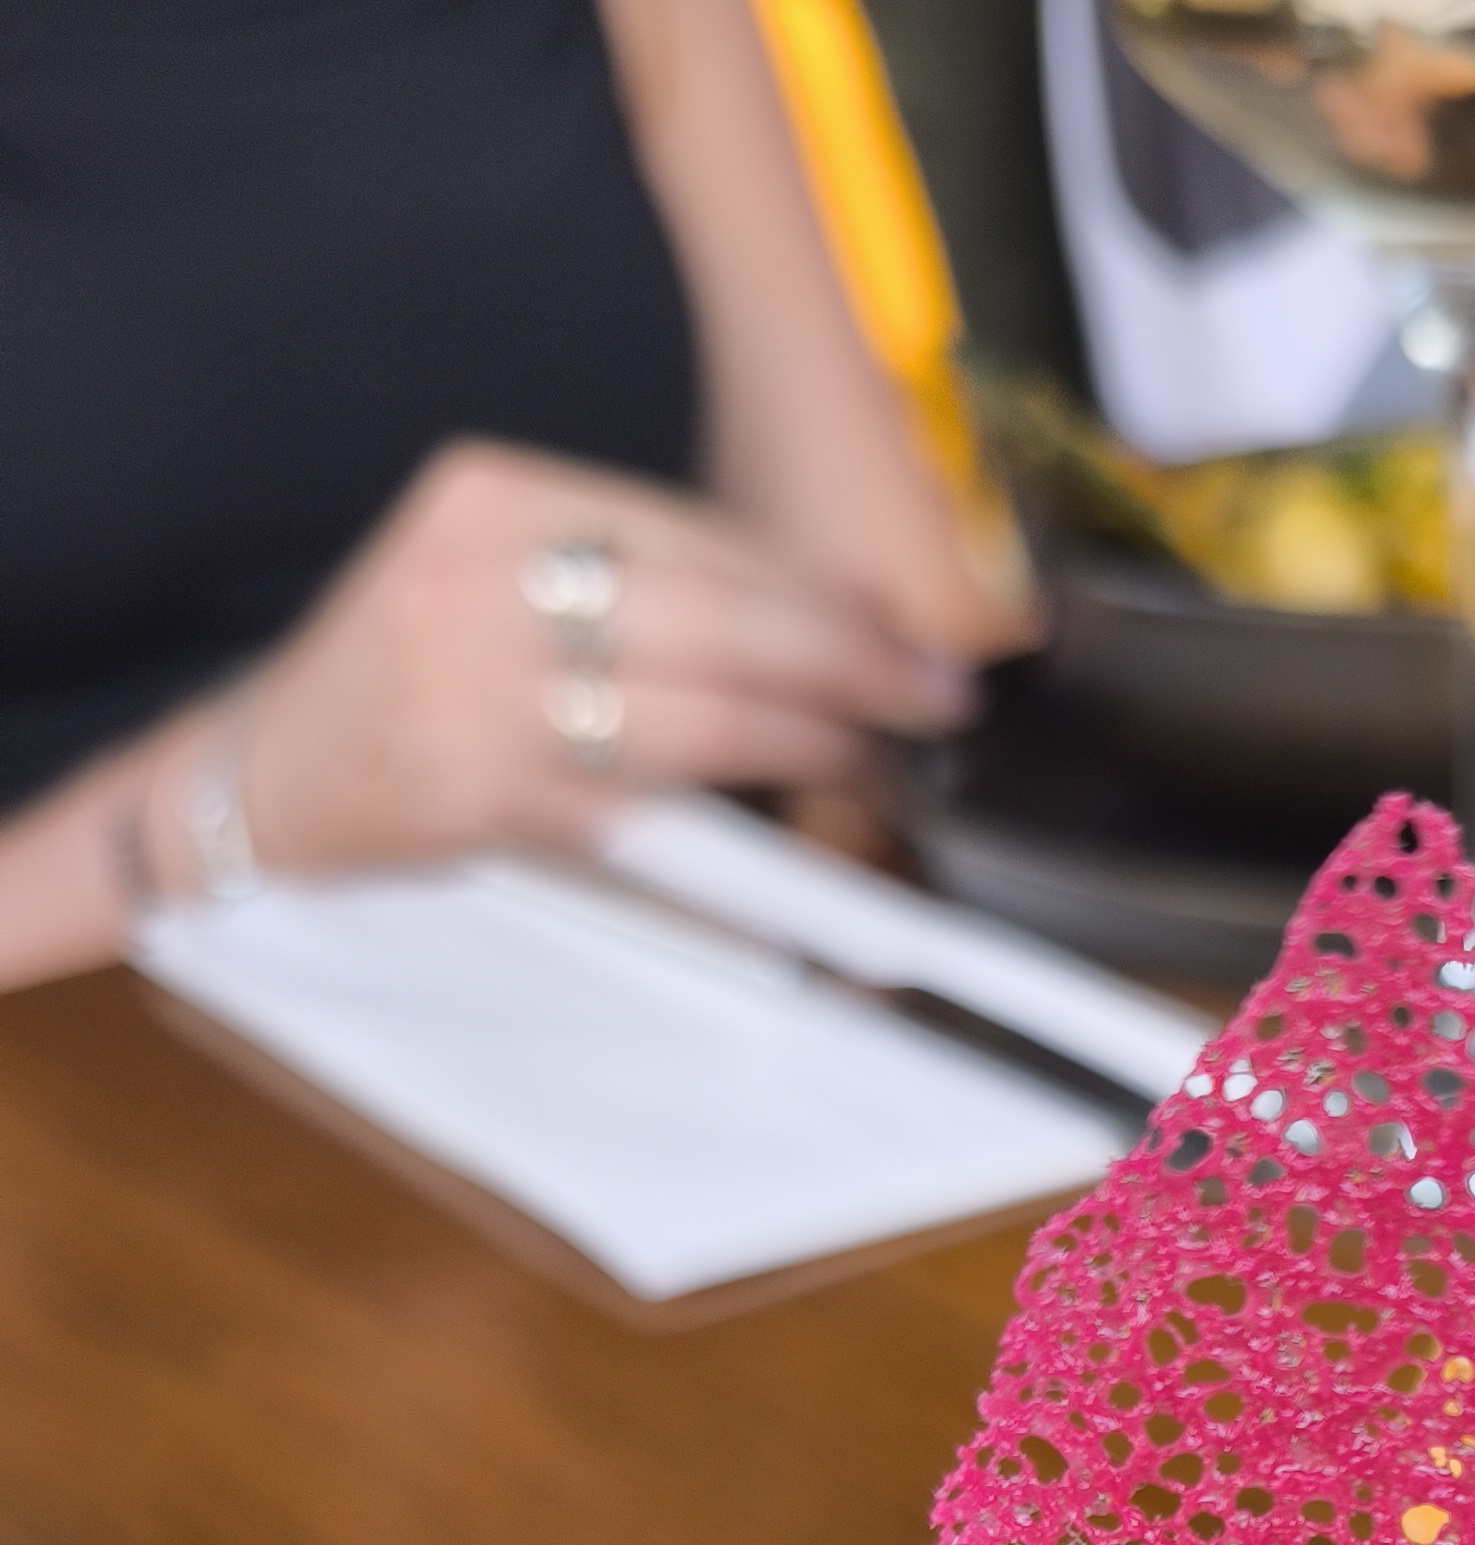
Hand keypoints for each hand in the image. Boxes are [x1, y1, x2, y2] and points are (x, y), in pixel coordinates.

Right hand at [204, 438, 981, 879]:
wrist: (262, 771)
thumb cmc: (412, 679)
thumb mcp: (506, 579)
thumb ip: (650, 585)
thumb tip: (839, 615)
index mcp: (496, 494)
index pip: (704, 536)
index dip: (821, 593)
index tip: (904, 631)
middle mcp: (484, 577)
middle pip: (721, 617)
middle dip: (849, 664)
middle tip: (935, 700)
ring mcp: (480, 690)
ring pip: (701, 718)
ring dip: (814, 747)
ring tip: (880, 761)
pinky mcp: (483, 796)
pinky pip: (649, 824)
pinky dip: (738, 843)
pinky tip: (792, 845)